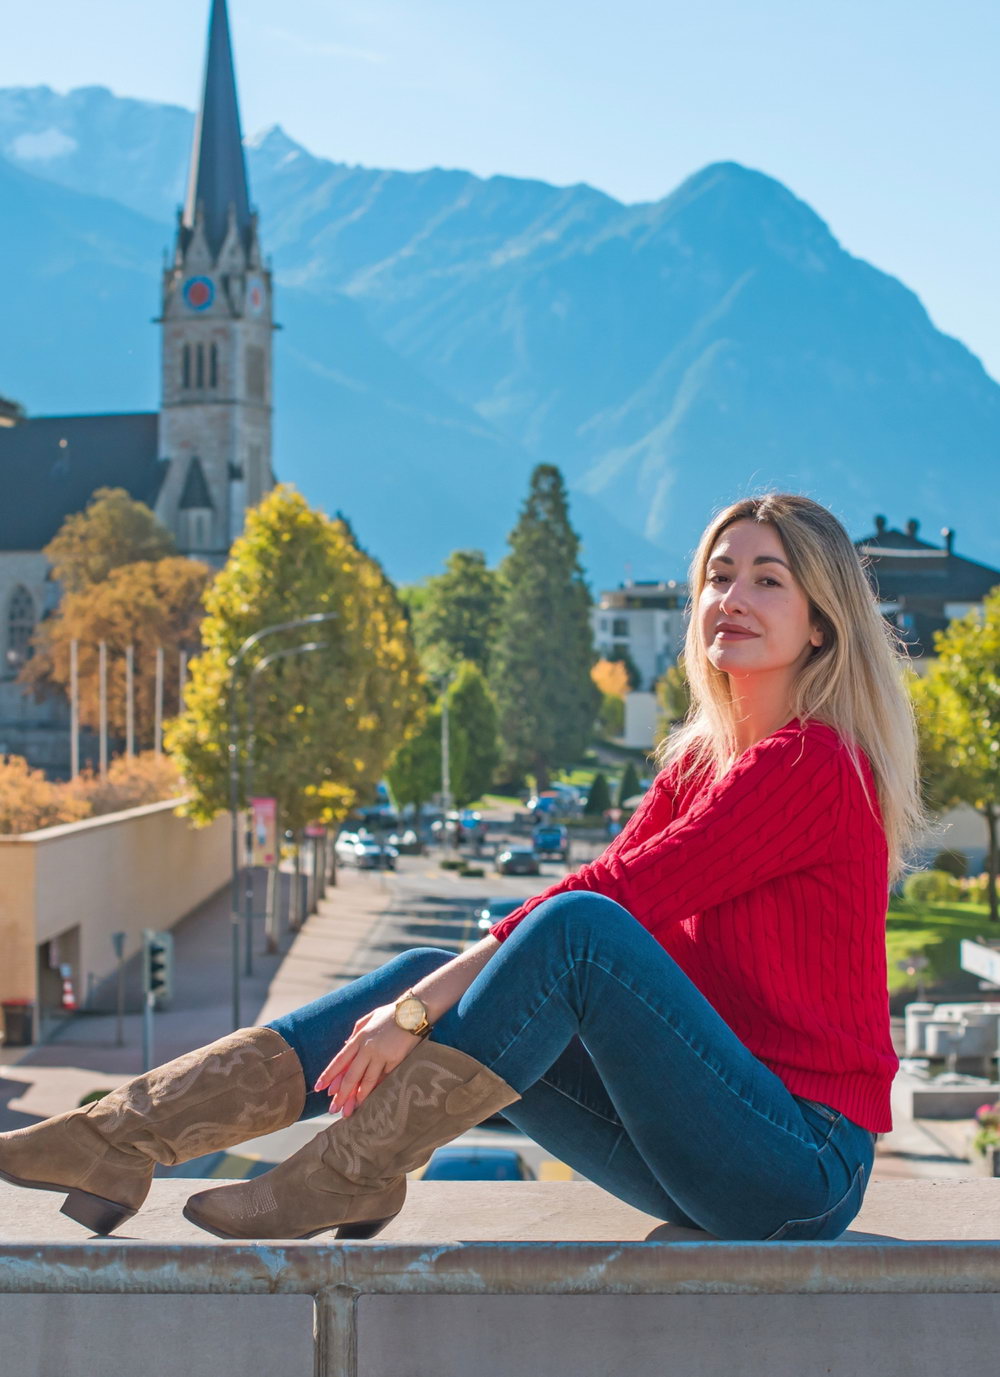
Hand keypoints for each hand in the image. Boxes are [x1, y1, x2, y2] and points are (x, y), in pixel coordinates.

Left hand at [313, 1003, 421, 1117]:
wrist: (413, 1012)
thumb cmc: (390, 1014)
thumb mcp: (368, 1019)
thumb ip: (355, 1033)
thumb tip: (345, 1045)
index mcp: (359, 1037)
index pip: (339, 1060)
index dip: (329, 1075)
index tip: (319, 1088)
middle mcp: (368, 1048)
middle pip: (351, 1075)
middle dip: (340, 1094)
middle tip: (333, 1109)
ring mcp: (382, 1055)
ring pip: (366, 1080)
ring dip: (357, 1097)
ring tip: (349, 1110)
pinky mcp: (395, 1060)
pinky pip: (383, 1078)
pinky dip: (375, 1089)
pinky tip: (369, 1099)